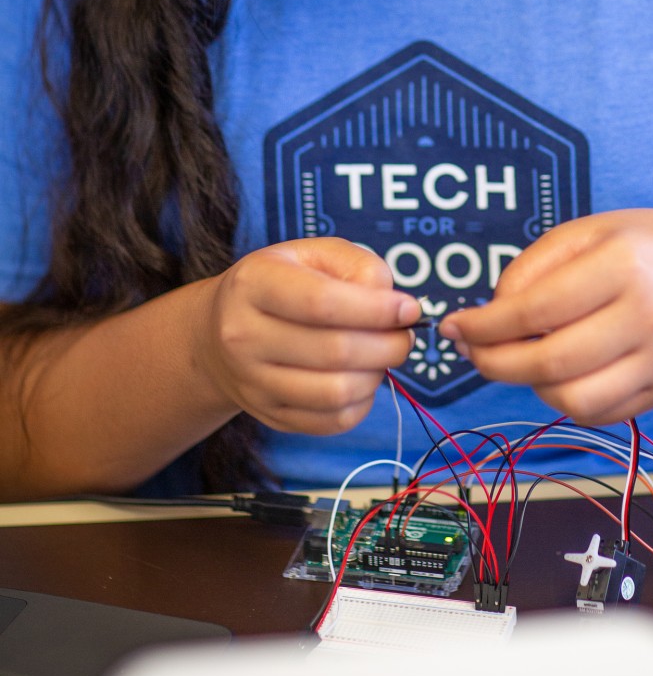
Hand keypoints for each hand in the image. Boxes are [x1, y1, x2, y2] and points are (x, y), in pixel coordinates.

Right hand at [198, 239, 420, 435]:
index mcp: (254, 283)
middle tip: (405, 336)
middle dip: (388, 345)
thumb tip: (394, 306)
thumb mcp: (313, 254)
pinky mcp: (268, 415)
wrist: (220, 330)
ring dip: (377, 376)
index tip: (409, 309)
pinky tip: (364, 378)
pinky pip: (330, 421)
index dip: (376, 309)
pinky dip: (362, 403)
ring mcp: (252, 382)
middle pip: (334, 352)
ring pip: (335, 393)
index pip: (322, 303)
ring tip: (383, 356)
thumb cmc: (282, 283)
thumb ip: (358, 266)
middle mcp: (243, 335)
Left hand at [438, 211, 652, 424]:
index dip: (484, 326)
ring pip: (570, 400)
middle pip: (549, 363)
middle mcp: (647, 318)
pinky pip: (596, 413)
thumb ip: (532, 268)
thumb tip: (489, 316)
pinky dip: (563, 399)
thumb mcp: (587, 231)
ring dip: (529, 384)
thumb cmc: (643, 246)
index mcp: (625, 266)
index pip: (535, 310)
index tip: (455, 327)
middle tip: (472, 351)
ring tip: (522, 357)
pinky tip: (558, 371)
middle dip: (493, 362)